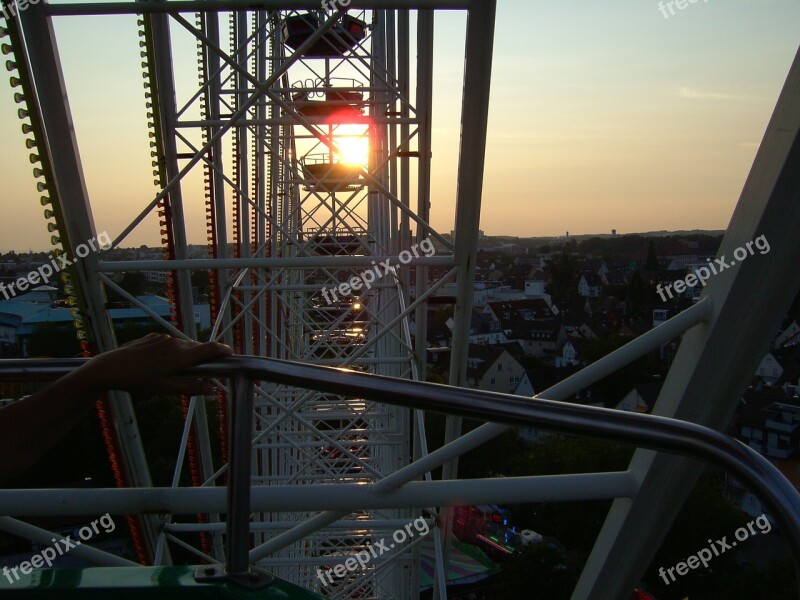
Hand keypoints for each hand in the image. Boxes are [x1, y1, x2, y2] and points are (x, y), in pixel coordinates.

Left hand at [76, 333, 232, 395]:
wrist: (109, 368)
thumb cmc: (137, 381)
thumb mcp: (164, 389)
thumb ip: (190, 387)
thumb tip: (212, 389)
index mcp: (181, 356)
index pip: (211, 348)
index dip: (223, 351)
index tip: (231, 355)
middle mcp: (175, 343)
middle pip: (198, 347)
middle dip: (204, 357)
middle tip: (205, 371)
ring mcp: (163, 338)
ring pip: (183, 345)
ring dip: (187, 355)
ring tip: (178, 370)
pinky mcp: (152, 337)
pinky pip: (170, 343)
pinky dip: (173, 351)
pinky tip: (161, 363)